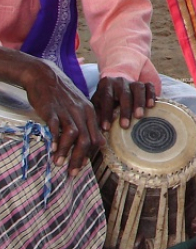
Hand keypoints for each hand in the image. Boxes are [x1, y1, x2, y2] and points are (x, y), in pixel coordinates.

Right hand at [21, 57, 104, 175]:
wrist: (45, 76)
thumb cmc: (62, 95)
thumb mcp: (79, 106)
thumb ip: (86, 123)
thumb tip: (95, 143)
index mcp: (89, 112)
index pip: (96, 136)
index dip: (91, 153)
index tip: (83, 166)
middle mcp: (80, 112)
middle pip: (86, 139)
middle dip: (80, 158)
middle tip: (73, 172)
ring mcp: (66, 110)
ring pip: (73, 134)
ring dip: (67, 151)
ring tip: (59, 163)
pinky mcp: (51, 109)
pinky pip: (56, 126)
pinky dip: (56, 138)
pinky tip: (53, 149)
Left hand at [91, 76, 156, 130]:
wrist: (115, 82)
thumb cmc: (105, 98)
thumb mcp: (97, 103)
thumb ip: (97, 115)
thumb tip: (96, 133)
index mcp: (106, 85)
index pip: (106, 99)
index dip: (106, 114)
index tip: (106, 128)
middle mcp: (120, 81)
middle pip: (124, 93)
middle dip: (125, 110)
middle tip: (125, 125)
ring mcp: (133, 81)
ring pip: (138, 88)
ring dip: (139, 102)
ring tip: (139, 116)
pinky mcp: (143, 83)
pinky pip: (149, 86)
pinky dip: (151, 95)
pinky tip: (151, 106)